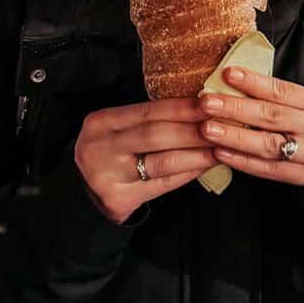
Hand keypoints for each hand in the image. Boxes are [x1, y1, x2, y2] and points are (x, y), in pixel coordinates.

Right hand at [74, 98, 218, 222]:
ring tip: (220, 147)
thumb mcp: (116, 129)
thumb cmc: (109, 153)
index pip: (148, 111)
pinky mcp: (119, 199)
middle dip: (193, 130)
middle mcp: (101, 147)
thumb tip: (197, 106)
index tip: (209, 103)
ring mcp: (109, 175)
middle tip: (222, 125)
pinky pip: (162, 184)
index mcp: (101, 122)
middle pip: (156, 135)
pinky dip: (187, 173)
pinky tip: (204, 165)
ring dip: (197, 153)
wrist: (81, 191)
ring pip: (162, 161)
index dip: (181, 107)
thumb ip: (146, 120)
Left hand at [198, 68, 303, 184]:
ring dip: (234, 136)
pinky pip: (268, 169)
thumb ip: (280, 95)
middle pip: (272, 116)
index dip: (254, 82)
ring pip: (268, 144)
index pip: (282, 90)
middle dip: (235, 108)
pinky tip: (221, 153)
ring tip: (207, 129)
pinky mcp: (301, 176)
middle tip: (206, 102)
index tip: (227, 73)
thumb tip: (235, 79)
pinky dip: (242, 161)